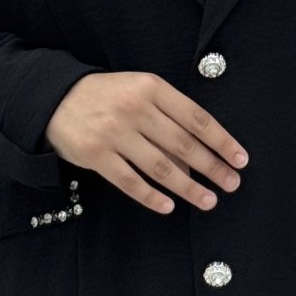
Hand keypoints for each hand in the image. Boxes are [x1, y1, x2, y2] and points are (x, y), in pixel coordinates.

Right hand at [44, 71, 248, 215]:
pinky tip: (169, 207)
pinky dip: (151, 197)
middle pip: (183, 144)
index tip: (240, 159)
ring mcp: (114, 133)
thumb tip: (198, 157)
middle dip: (213, 167)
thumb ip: (167, 116)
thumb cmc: (108, 96)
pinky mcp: (95, 155)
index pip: (196, 118)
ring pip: (160, 167)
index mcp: (151, 88)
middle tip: (232, 184)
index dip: (222, 141)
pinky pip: (129, 181)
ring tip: (208, 201)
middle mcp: (135, 109)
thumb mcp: (139, 91)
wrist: (55, 97)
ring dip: (188, 188)